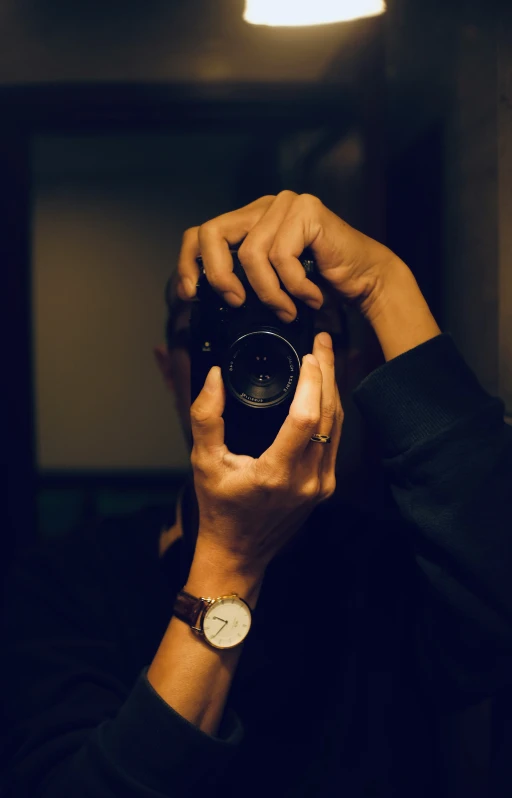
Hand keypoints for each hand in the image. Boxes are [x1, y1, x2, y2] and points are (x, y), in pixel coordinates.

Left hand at [177, 191, 402, 322]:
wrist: (365, 280)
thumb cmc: (320, 284)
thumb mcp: (270, 284)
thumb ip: (241, 282)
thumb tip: (204, 299)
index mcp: (250, 221)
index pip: (202, 233)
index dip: (189, 262)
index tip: (191, 293)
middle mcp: (264, 206)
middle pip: (213, 233)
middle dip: (219, 276)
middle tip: (237, 303)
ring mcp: (285, 205)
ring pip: (250, 253)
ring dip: (269, 293)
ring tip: (288, 310)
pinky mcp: (306, 211)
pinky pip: (282, 257)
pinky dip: (294, 287)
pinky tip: (311, 297)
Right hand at [189, 332, 342, 576]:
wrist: (239, 553)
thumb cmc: (220, 509)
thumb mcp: (203, 462)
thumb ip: (206, 417)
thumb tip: (214, 377)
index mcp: (276, 473)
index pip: (306, 418)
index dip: (313, 381)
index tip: (308, 354)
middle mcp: (307, 480)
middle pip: (329, 414)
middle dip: (329, 372)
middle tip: (322, 341)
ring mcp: (321, 485)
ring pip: (337, 425)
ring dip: (334, 388)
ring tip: (326, 356)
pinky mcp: (326, 486)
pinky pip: (335, 439)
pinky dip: (331, 410)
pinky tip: (325, 389)